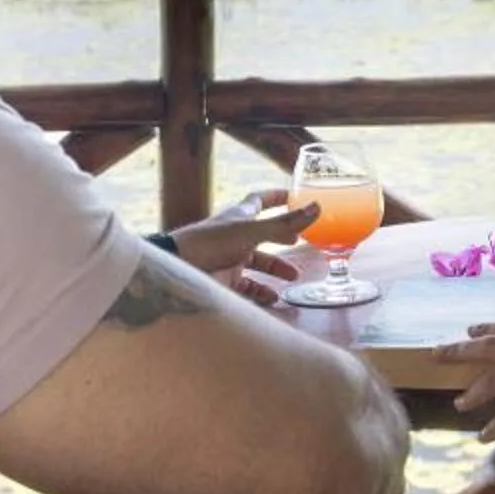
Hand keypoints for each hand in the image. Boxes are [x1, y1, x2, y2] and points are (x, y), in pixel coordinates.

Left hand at [164, 188, 319, 306]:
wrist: (176, 271)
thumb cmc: (210, 243)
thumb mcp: (251, 232)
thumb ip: (284, 224)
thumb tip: (317, 207)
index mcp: (240, 217)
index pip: (260, 201)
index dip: (276, 197)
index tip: (293, 195)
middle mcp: (235, 236)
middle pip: (264, 235)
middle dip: (283, 240)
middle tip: (302, 244)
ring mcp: (229, 259)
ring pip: (258, 264)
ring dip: (276, 269)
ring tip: (294, 278)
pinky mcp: (224, 282)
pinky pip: (248, 287)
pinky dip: (262, 292)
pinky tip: (273, 297)